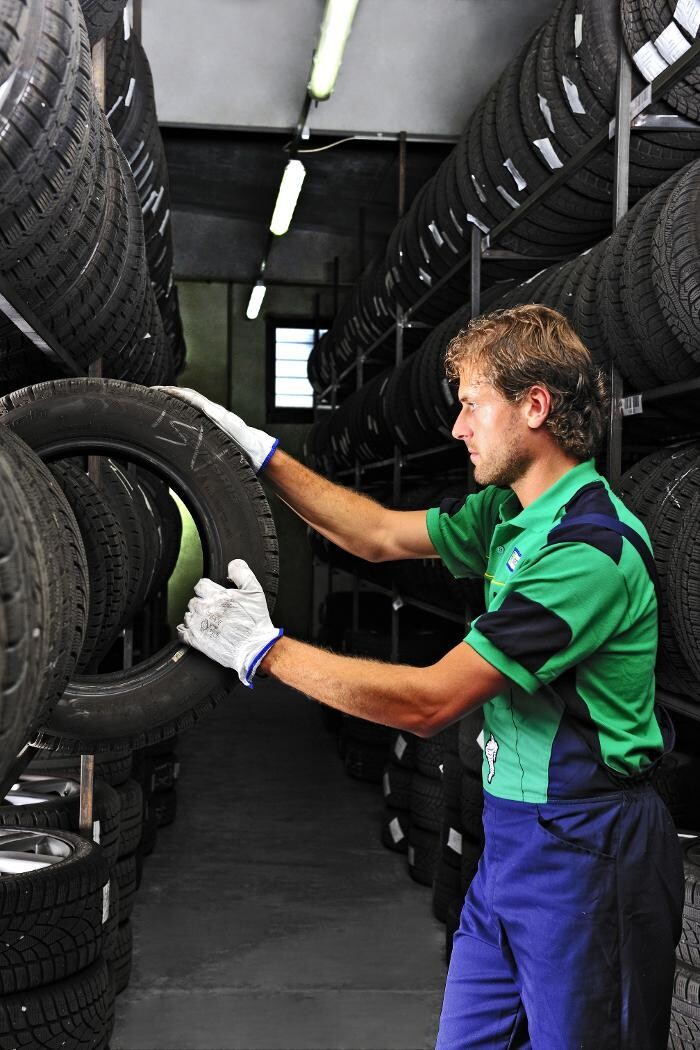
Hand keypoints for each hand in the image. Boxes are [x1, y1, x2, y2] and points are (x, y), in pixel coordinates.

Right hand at [155, 386, 277, 472]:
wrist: (258, 453)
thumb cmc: (248, 444)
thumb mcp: (235, 429)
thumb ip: (222, 418)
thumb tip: (207, 407)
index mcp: (214, 411)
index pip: (189, 396)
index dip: (172, 392)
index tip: (156, 390)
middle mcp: (211, 412)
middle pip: (185, 397)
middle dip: (167, 393)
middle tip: (149, 393)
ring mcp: (210, 419)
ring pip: (187, 405)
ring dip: (172, 401)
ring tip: (155, 401)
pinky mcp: (211, 427)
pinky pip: (192, 415)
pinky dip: (179, 411)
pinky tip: (172, 416)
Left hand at [178, 560, 282, 687]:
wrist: (254, 648)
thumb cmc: (255, 622)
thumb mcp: (255, 591)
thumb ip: (242, 573)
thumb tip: (233, 564)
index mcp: (216, 595)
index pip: (201, 585)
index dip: (208, 589)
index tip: (214, 595)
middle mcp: (204, 608)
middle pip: (194, 600)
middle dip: (203, 604)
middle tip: (214, 610)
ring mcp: (198, 625)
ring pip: (188, 614)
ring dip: (196, 616)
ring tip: (210, 622)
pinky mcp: (195, 640)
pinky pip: (182, 632)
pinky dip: (186, 630)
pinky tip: (197, 631)